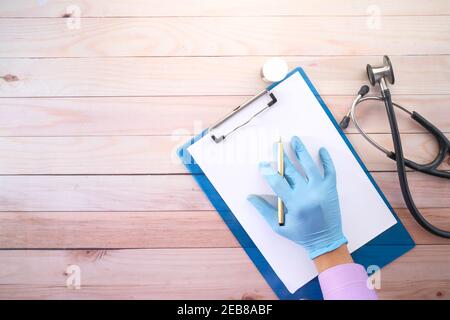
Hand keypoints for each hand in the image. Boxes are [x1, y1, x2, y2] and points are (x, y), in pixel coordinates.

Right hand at [247, 136, 346, 259]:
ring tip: (295, 139)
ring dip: (302, 151)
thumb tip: (250, 197)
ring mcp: (321, 190)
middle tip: (276, 145)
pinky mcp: (331, 189)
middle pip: (292, 170)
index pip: (278, 182)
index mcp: (294, 203)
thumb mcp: (279, 226)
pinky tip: (321, 150)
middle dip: (282, 157)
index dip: (268, 172)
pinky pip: (330, 171)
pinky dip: (327, 160)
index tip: (262, 164)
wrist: (326, 241)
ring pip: (310, 166)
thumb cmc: (301, 235)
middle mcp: (308, 194)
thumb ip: (264, 210)